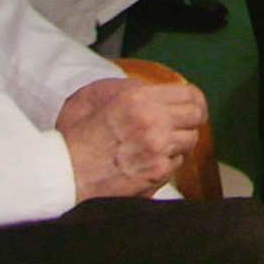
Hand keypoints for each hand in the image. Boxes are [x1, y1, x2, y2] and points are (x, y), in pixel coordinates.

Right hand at [57, 77, 205, 201]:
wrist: (67, 173)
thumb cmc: (80, 136)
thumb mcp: (100, 97)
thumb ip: (134, 89)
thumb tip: (163, 92)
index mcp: (137, 98)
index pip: (189, 94)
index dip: (194, 100)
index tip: (193, 106)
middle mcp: (152, 120)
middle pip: (196, 116)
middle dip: (188, 121)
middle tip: (177, 126)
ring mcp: (157, 147)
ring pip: (190, 140)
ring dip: (177, 142)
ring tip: (154, 145)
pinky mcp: (158, 171)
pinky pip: (177, 162)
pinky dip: (166, 162)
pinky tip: (146, 161)